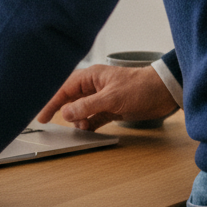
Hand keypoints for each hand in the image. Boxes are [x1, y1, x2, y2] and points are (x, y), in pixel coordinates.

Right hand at [37, 64, 179, 130]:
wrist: (164, 92)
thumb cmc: (140, 87)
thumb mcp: (111, 98)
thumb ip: (87, 106)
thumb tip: (66, 113)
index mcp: (92, 76)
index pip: (65, 89)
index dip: (52, 102)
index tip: (42, 115)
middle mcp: (95, 86)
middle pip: (71, 99)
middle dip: (62, 110)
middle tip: (50, 123)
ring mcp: (103, 97)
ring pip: (82, 109)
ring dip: (78, 119)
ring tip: (80, 127)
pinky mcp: (112, 108)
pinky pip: (93, 117)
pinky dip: (89, 124)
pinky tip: (87, 130)